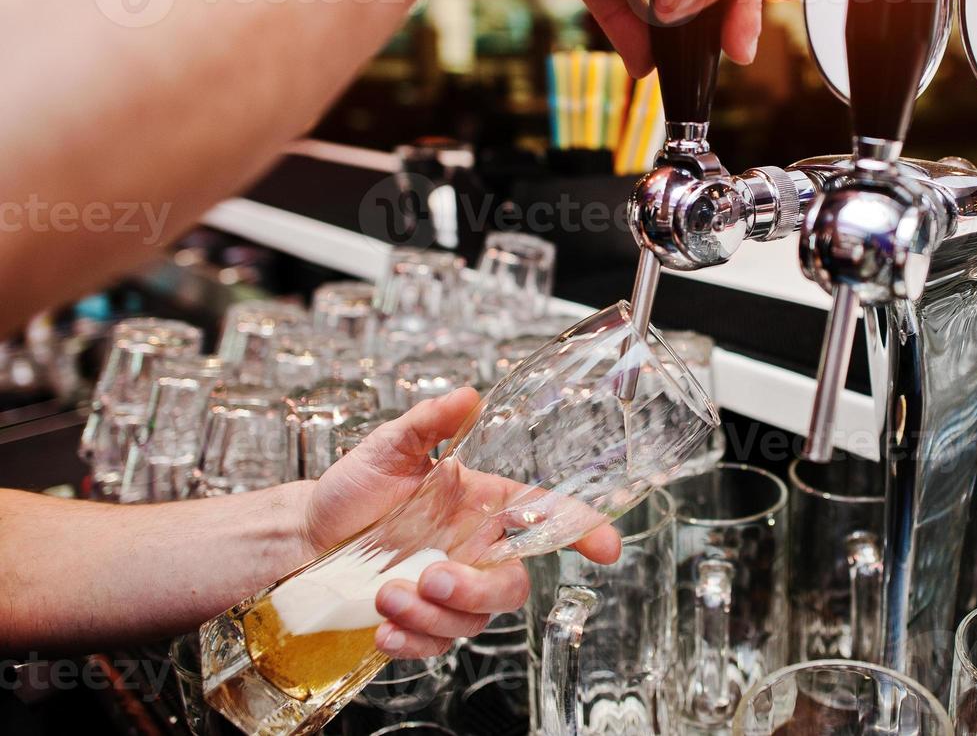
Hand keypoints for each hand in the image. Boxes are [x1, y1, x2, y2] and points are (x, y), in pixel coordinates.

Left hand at [304, 388, 620, 658]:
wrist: (305, 537)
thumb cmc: (354, 491)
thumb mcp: (388, 448)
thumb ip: (429, 422)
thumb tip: (466, 396)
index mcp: (482, 506)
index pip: (546, 518)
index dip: (582, 531)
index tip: (606, 546)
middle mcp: (474, 551)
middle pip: (511, 585)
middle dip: (477, 589)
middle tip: (432, 578)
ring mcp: (450, 591)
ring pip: (473, 620)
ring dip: (432, 614)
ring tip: (385, 593)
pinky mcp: (422, 622)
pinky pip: (436, 645)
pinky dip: (413, 640)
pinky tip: (384, 626)